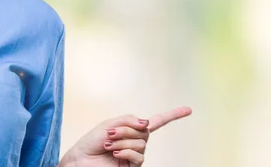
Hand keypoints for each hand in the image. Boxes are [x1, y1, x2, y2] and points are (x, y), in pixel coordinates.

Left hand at [60, 106, 191, 166]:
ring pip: (141, 142)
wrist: (81, 160)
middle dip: (126, 130)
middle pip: (144, 130)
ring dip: (123, 141)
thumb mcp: (109, 124)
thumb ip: (129, 120)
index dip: (173, 115)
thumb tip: (148, 122)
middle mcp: (136, 141)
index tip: (189, 110)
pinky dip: (126, 151)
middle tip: (110, 135)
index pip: (157, 121)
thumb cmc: (92, 142)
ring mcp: (135, 154)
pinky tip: (115, 153)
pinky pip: (138, 155)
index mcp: (131, 129)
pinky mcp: (133, 166)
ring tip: (109, 146)